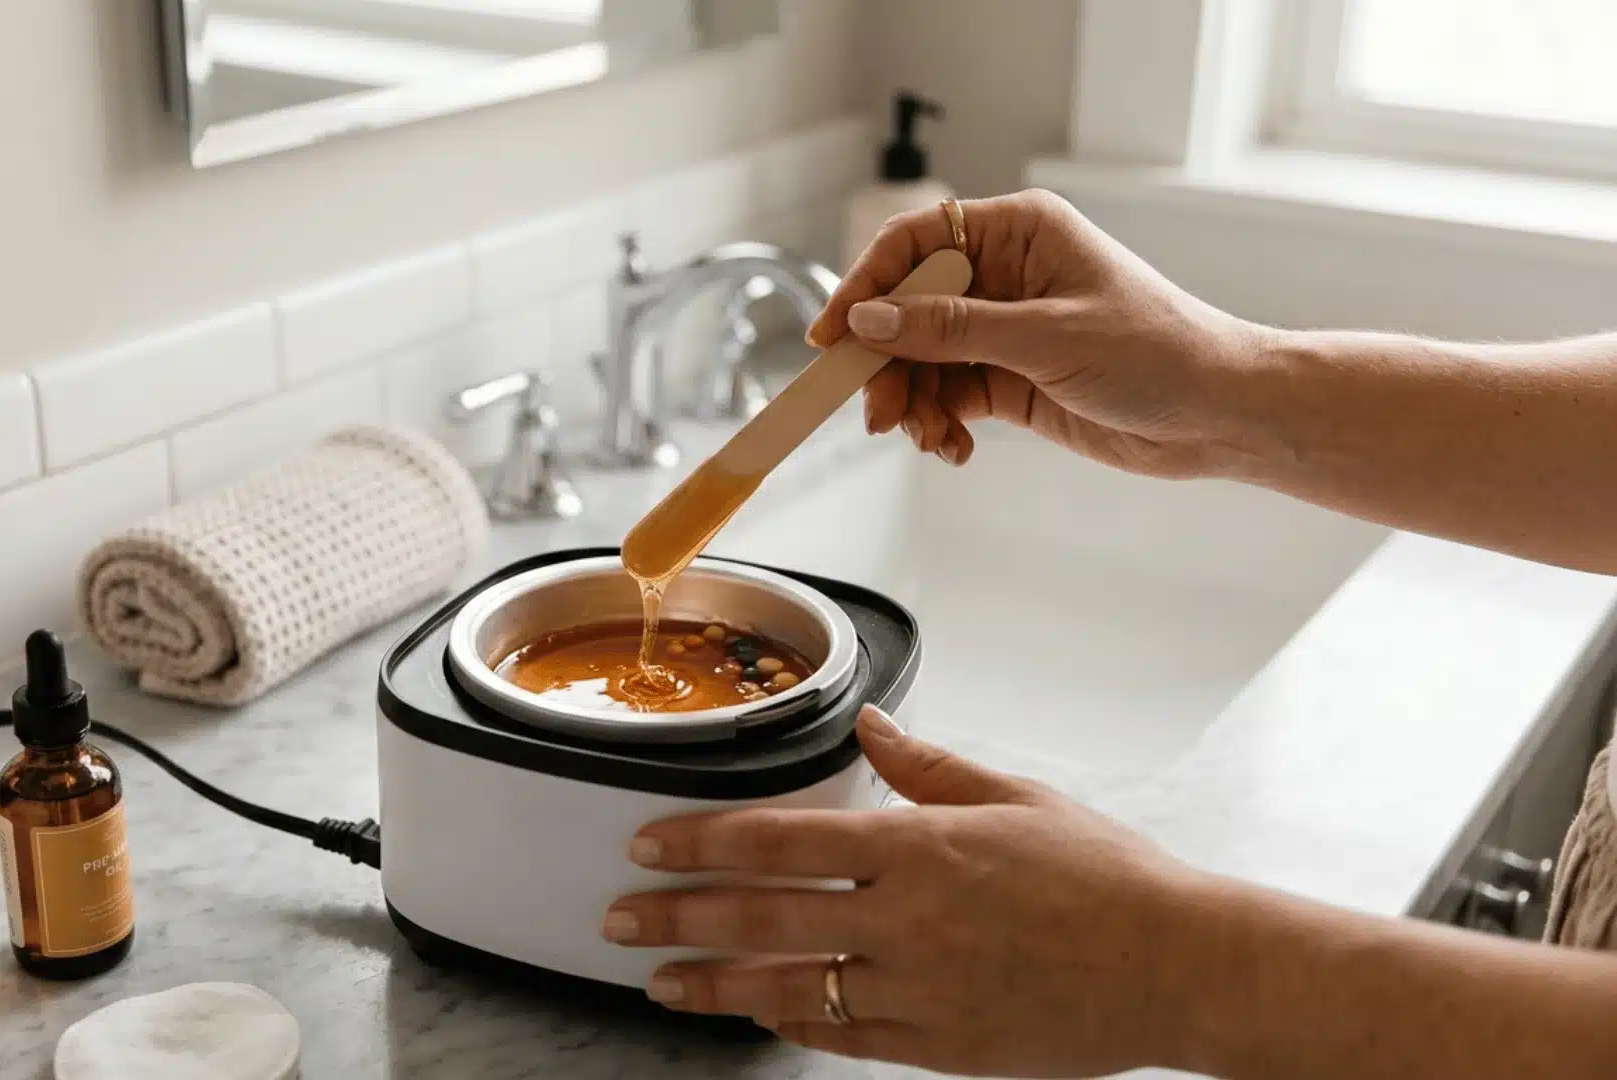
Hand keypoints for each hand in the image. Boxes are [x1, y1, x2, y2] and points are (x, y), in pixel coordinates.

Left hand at [602, 706, 1214, 1077]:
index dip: (703, 840)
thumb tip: (867, 726)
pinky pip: (842, 1036)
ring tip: (660, 982)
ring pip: (788, 987)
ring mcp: (919, 989)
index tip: (651, 842)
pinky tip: (751, 1015)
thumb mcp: (1017, 797)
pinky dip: (790, 1024)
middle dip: (679, 917)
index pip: (781, 840)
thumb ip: (927, 766)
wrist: (1178, 967)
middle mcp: (907, 920)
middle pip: (763, 917)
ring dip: (714, 984)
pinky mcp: (939, 1044)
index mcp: (921, 847)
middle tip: (620, 918)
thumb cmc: (1107, 877)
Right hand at [807, 189, 1271, 478]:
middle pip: (907, 309)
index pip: (915, 244)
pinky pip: (946, 397)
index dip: (866, 285)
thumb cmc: (1160, 352)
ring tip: (927, 438)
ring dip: (912, 403)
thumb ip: (951, 329)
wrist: (1219, 414)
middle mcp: (1005, 275)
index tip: (833, 333)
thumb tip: (872, 316)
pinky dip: (938, 425)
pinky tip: (954, 447)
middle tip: (879, 411)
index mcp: (1018, 233)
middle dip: (887, 362)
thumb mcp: (1046, 336)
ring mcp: (1004, 330)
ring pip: (920, 361)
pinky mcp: (1009, 379)